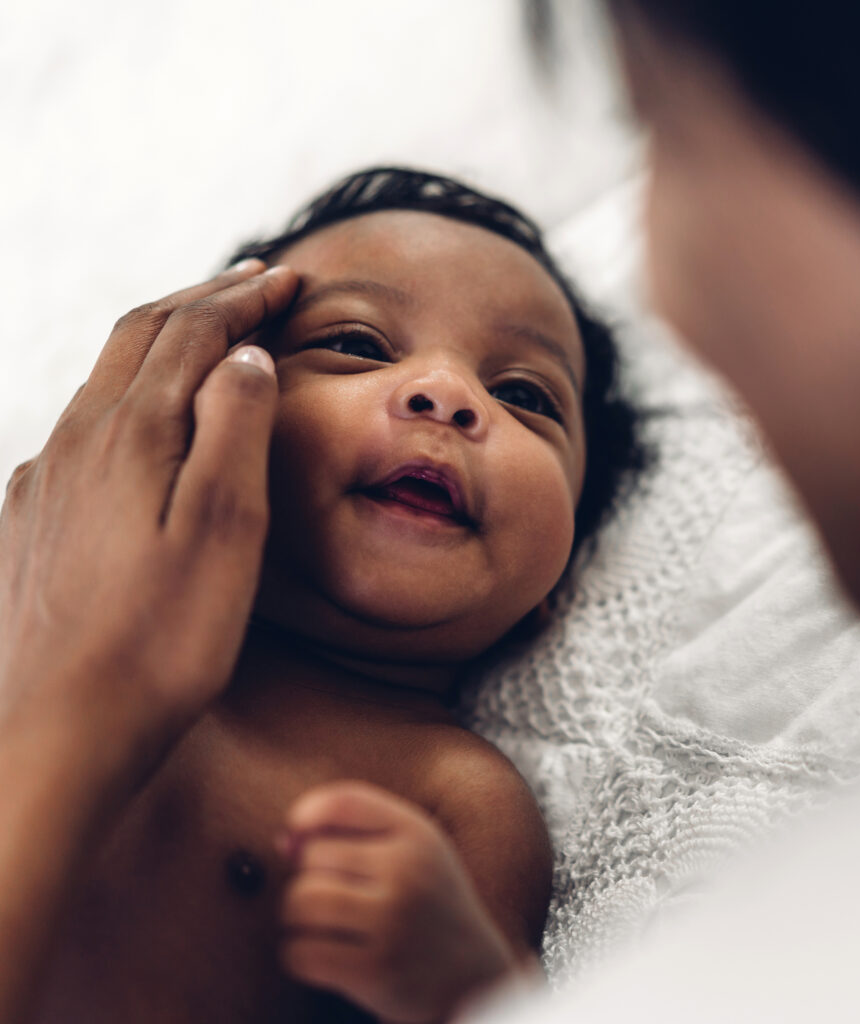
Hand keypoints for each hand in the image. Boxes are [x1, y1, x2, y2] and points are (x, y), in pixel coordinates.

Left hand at [0, 259, 297, 769]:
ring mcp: (46, 481)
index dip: (244, 297)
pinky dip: (126, 399)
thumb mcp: (226, 528)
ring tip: (205, 339)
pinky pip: (82, 431)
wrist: (60, 732)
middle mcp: (78, 441)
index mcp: (132, 434)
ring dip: (161, 343)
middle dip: (201, 300)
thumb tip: (243, 356)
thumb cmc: (163, 640)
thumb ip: (235, 428)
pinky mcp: (32, 521)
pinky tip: (136, 427)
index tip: (288, 279)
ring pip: (107, 379)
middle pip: (140, 335)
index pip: (194, 333)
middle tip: (251, 283)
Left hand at [280, 781, 518, 1023]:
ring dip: (298, 916)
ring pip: (301, 901)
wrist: (474, 975)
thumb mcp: (414, 850)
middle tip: (332, 896)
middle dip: (308, 876)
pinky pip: (301, 952)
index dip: (307, 813)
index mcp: (417, 834)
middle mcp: (406, 870)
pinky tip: (324, 955)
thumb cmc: (430, 904)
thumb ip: (357, 830)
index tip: (297, 834)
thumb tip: (284, 840)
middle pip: (312, 856)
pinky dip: (299, 955)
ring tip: (323, 924)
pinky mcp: (374, 969)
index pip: (344, 802)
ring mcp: (392, 921)